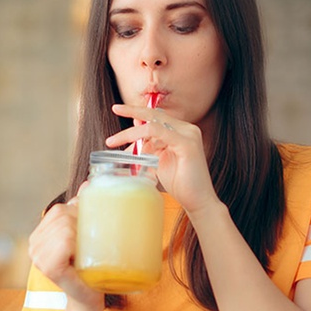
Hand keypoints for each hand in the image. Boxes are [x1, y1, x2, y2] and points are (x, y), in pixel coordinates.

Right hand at [28, 190, 103, 308]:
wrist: (88, 296)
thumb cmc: (87, 266)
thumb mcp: (84, 233)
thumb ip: (81, 210)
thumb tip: (89, 183)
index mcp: (39, 234)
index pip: (59, 210)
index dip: (78, 214)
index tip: (88, 231)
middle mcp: (33, 244)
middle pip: (62, 216)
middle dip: (82, 224)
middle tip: (91, 243)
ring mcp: (38, 256)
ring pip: (65, 228)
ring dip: (81, 236)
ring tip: (86, 251)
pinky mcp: (48, 267)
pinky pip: (65, 242)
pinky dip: (75, 245)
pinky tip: (79, 256)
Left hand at [105, 104, 219, 215]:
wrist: (197, 201)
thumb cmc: (179, 182)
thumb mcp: (158, 158)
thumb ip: (149, 144)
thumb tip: (136, 127)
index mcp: (181, 130)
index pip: (156, 116)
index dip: (137, 112)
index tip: (118, 109)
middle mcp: (187, 129)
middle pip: (155, 114)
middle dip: (132, 110)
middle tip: (115, 109)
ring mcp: (189, 135)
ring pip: (152, 125)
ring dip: (130, 132)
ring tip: (112, 141)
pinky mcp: (187, 144)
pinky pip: (159, 133)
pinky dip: (142, 137)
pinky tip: (132, 148)